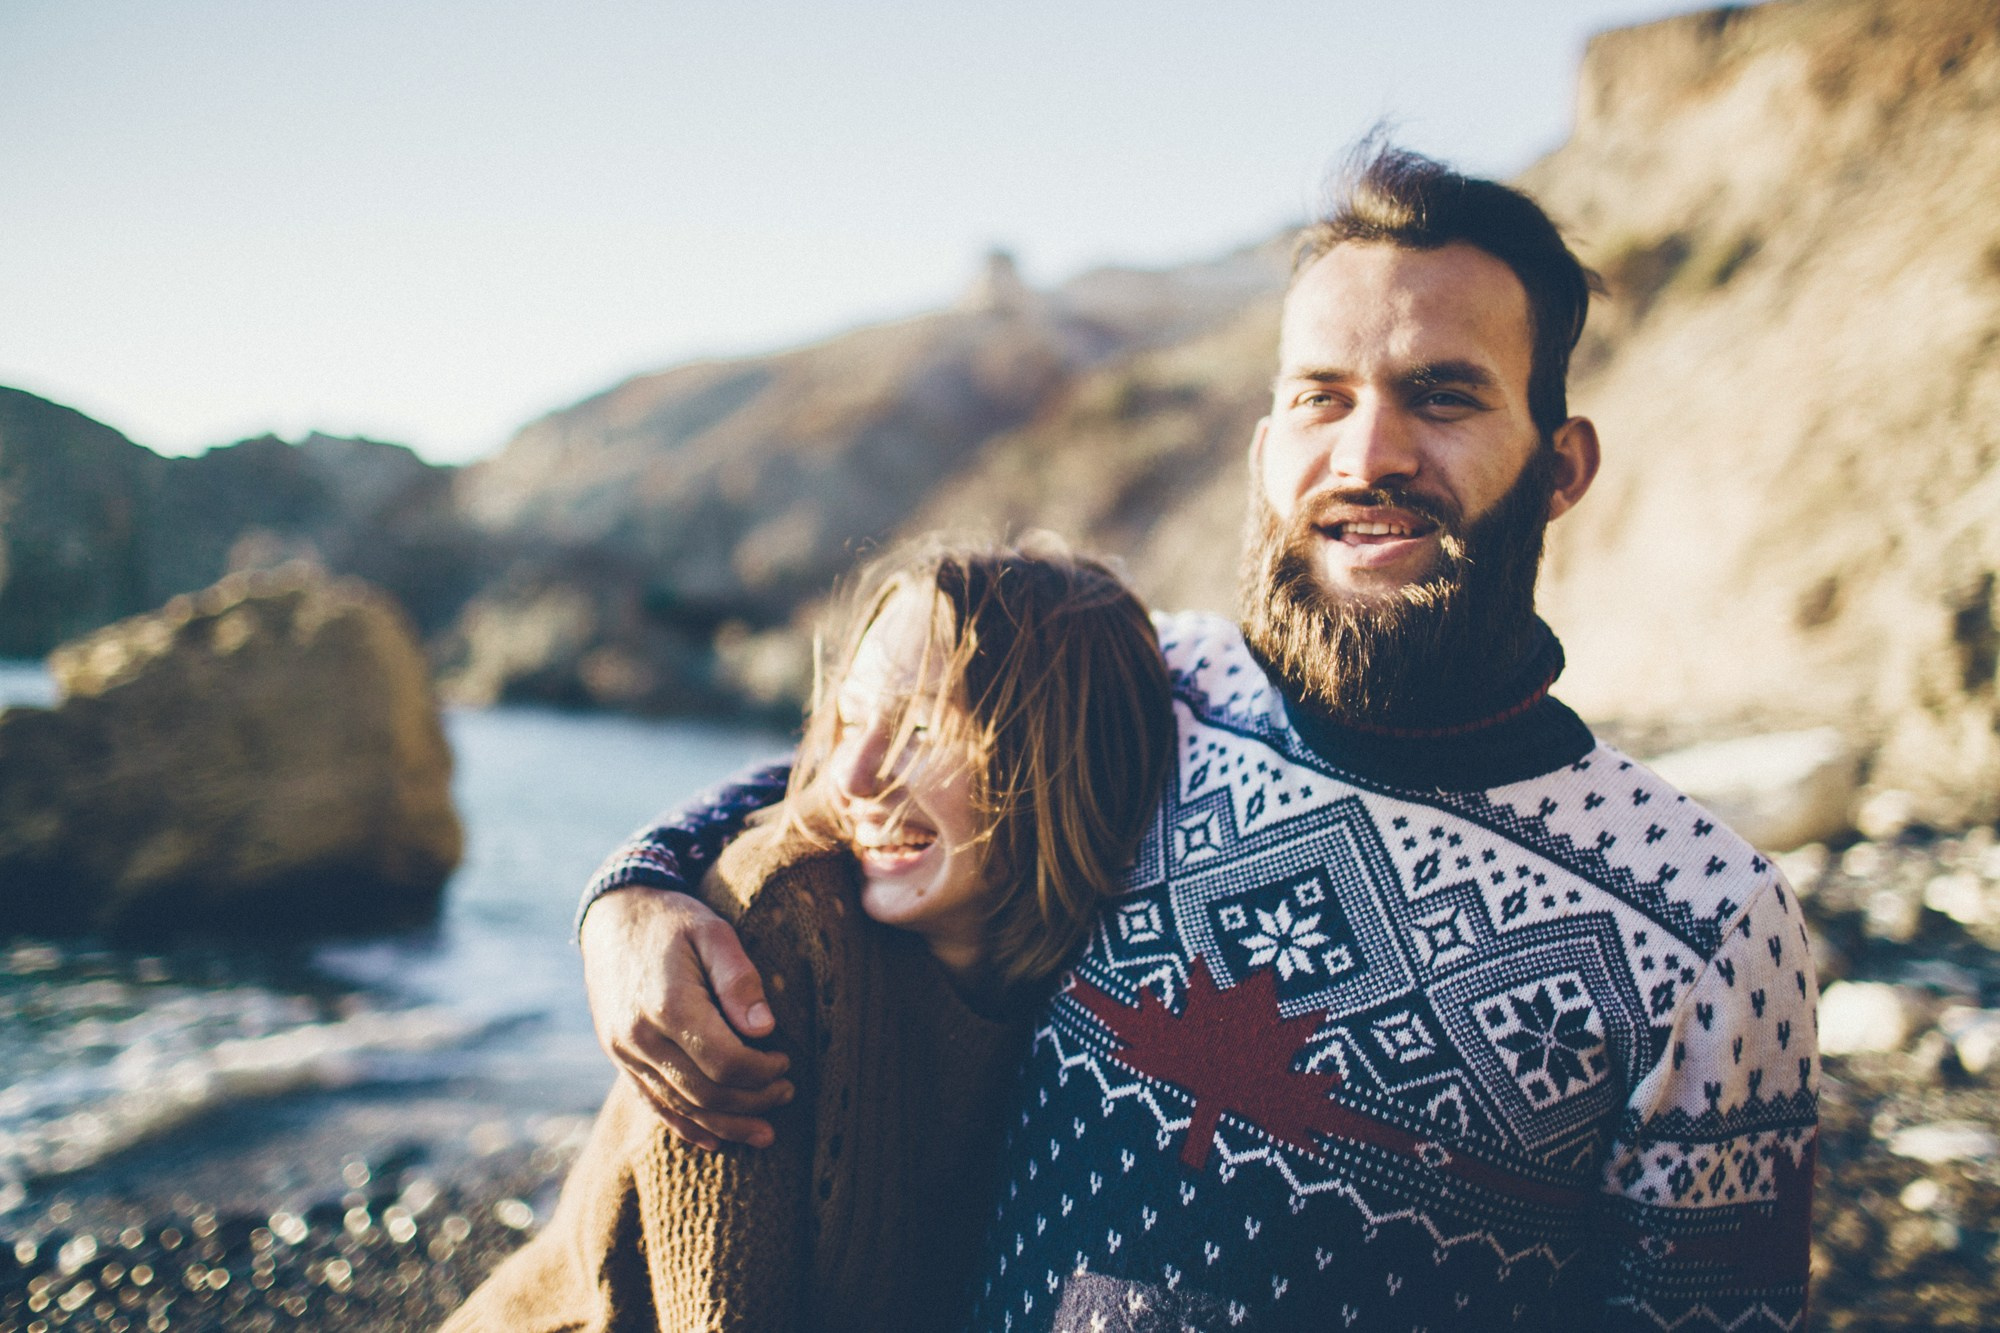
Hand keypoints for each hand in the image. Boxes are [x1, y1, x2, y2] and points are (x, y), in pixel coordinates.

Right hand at [580, 886, 793, 1149]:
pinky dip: (688, 1128)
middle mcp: (640, 1037)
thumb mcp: (713, 932)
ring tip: (765, 1132)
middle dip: (752, 1100)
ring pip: (681, 1108)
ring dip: (727, 1126)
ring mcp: (624, 1053)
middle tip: (787, 1092)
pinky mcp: (619, 1059)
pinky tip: (717, 1140)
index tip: (786, 1062)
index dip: (762, 1071)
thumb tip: (766, 1029)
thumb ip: (740, 979)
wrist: (612, 918)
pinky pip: (654, 1105)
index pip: (724, 1061)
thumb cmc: (673, 921)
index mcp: (668, 1004)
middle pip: (704, 1092)